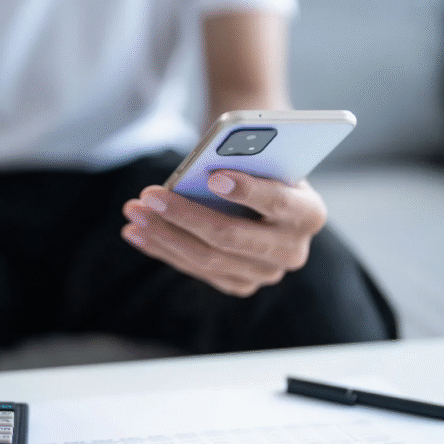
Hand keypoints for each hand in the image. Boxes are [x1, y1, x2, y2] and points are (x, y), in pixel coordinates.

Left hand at [121, 170, 326, 296]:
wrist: (268, 193)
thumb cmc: (261, 167)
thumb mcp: (261, 160)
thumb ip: (242, 162)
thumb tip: (200, 168)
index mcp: (309, 213)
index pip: (278, 203)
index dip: (248, 190)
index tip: (213, 176)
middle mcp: (292, 251)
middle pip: (231, 236)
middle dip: (185, 215)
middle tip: (149, 195)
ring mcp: (265, 273)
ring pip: (207, 258)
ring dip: (163, 234)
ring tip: (134, 211)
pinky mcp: (239, 284)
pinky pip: (195, 268)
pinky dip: (162, 248)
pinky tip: (136, 231)